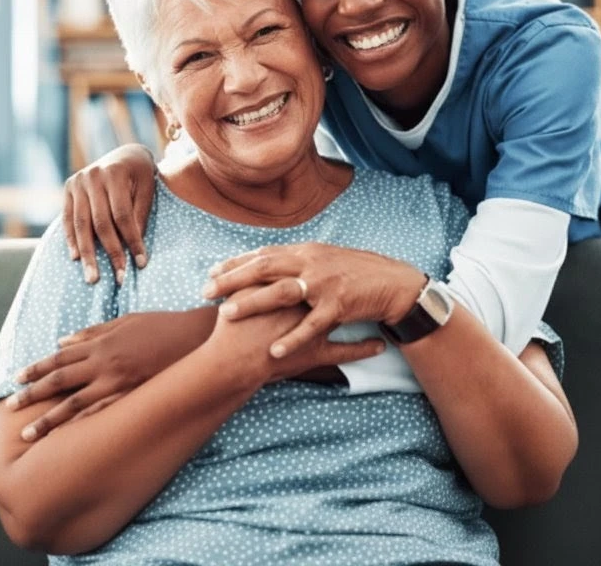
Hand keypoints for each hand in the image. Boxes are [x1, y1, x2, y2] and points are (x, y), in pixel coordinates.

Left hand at [7, 309, 213, 440]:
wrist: (196, 337)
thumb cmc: (161, 326)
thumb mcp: (125, 322)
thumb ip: (92, 332)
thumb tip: (62, 341)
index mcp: (101, 342)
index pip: (60, 357)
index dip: (36, 368)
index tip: (16, 379)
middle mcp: (104, 362)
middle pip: (60, 380)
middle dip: (33, 393)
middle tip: (11, 407)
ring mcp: (119, 381)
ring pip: (75, 403)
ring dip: (49, 419)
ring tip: (29, 434)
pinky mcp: (134, 396)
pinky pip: (102, 414)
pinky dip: (83, 427)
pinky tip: (67, 438)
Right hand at [63, 143, 157, 283]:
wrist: (126, 154)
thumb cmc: (142, 175)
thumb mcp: (148, 189)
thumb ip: (140, 215)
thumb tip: (134, 249)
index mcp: (115, 173)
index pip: (123, 215)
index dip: (132, 240)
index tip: (140, 263)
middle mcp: (93, 176)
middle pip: (101, 222)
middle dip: (110, 253)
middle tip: (118, 278)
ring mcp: (77, 182)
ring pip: (81, 224)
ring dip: (87, 254)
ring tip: (93, 278)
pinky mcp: (68, 188)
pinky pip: (68, 218)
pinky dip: (71, 239)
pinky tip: (76, 258)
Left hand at [202, 243, 425, 359]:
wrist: (394, 282)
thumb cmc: (358, 272)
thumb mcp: (326, 259)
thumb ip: (299, 260)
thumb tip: (272, 262)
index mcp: (307, 251)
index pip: (264, 254)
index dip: (236, 263)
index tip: (212, 271)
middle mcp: (312, 262)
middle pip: (264, 268)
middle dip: (232, 279)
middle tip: (206, 290)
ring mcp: (325, 283)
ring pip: (282, 291)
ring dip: (253, 302)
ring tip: (227, 313)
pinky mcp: (339, 305)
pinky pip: (311, 324)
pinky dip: (292, 337)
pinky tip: (274, 349)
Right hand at [207, 287, 387, 385]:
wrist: (232, 361)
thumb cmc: (232, 332)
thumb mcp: (242, 300)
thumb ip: (254, 288)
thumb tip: (251, 273)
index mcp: (287, 288)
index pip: (311, 273)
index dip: (324, 269)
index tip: (338, 266)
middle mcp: (304, 304)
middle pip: (332, 288)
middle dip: (346, 284)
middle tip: (359, 280)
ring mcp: (314, 328)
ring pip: (345, 318)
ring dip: (363, 312)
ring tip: (379, 309)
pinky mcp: (318, 354)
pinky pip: (346, 352)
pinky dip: (363, 349)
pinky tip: (381, 346)